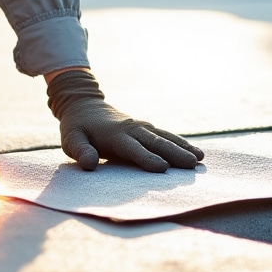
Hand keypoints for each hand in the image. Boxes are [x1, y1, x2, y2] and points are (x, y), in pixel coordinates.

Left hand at [47, 69, 202, 171]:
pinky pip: (166, 136)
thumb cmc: (77, 127)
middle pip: (155, 142)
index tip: (163, 168)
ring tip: (200, 159)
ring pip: (164, 138)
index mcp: (115, 135)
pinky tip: (196, 152)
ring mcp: (141, 127)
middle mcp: (132, 129)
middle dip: (174, 153)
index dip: (146, 158)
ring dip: (182, 147)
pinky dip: (181, 143)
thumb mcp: (71, 139)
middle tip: (192, 164)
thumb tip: (89, 164)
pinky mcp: (146, 128)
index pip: (133, 148)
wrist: (84, 104)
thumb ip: (81, 151)